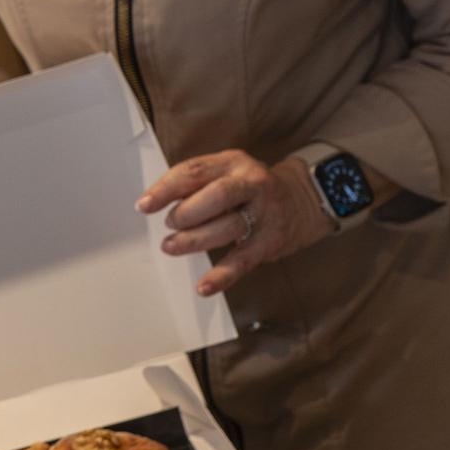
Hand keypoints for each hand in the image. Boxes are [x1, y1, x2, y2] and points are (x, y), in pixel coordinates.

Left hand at [136, 150, 333, 297]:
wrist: (304, 199)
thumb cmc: (250, 188)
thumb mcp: (226, 172)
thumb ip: (196, 184)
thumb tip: (156, 203)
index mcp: (233, 162)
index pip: (195, 171)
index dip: (166, 189)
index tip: (145, 205)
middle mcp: (252, 184)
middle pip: (217, 196)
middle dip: (187, 212)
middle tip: (170, 224)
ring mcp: (264, 213)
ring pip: (228, 227)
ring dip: (194, 240)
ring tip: (172, 246)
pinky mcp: (270, 242)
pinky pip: (242, 260)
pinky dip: (222, 276)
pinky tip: (204, 286)